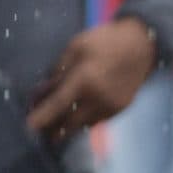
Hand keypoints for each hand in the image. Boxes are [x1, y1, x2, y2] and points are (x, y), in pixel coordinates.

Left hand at [28, 18, 156, 144]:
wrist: (143, 45)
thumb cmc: (106, 40)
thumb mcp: (76, 47)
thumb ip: (59, 70)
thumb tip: (44, 90)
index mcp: (85, 80)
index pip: (57, 105)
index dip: (41, 118)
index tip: (29, 127)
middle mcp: (98, 99)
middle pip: (70, 124)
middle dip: (54, 130)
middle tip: (42, 132)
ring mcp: (111, 107)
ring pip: (84, 125)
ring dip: (70, 126)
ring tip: (58, 126)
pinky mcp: (121, 109)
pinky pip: (98, 121)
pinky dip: (85, 120)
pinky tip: (79, 114)